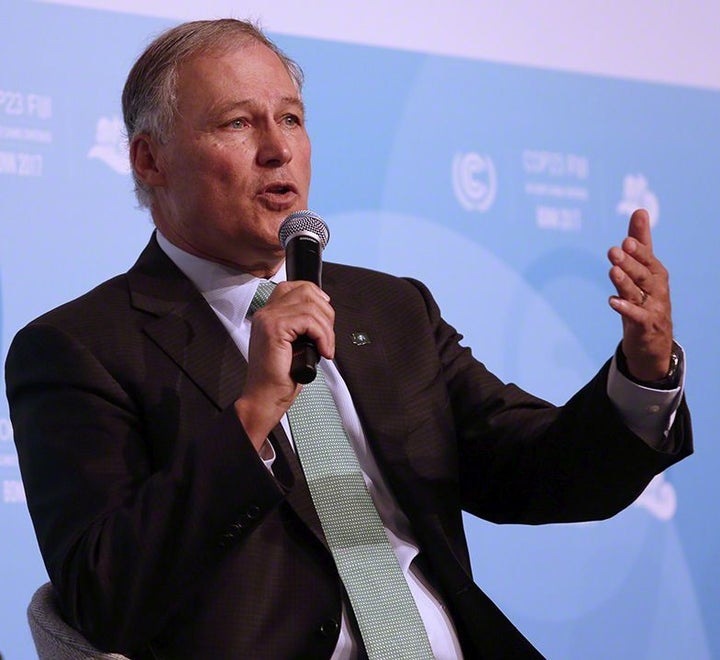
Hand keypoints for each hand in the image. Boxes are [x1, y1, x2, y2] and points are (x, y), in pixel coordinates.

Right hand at [234, 281, 334, 449]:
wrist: (265, 397)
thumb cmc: (279, 377)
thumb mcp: (294, 344)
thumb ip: (302, 325)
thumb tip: (324, 315)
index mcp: (268, 314)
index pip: (293, 287)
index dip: (315, 295)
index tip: (326, 315)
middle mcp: (266, 313)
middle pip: (305, 291)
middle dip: (326, 312)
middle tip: (328, 336)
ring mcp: (269, 319)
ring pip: (311, 306)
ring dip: (327, 329)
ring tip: (326, 347)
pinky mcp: (274, 329)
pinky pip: (309, 321)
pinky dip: (323, 336)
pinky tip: (323, 351)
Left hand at [608, 208, 672, 380]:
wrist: (654, 341)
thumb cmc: (646, 299)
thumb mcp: (643, 270)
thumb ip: (640, 242)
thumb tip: (640, 210)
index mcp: (656, 273)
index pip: (647, 259)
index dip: (638, 250)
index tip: (626, 240)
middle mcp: (657, 289)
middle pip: (643, 274)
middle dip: (630, 262)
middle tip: (615, 250)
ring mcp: (652, 308)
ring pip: (638, 293)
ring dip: (625, 282)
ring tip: (612, 271)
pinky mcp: (644, 325)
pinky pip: (635, 316)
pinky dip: (625, 308)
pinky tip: (612, 301)